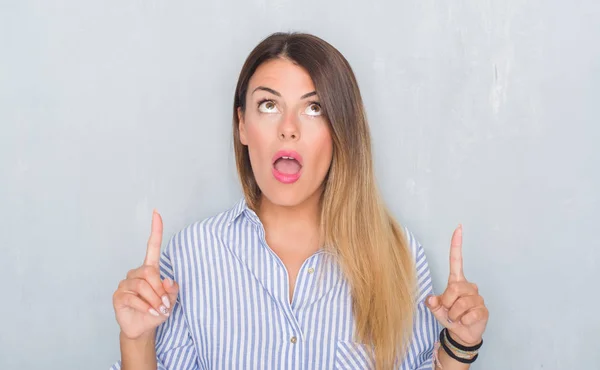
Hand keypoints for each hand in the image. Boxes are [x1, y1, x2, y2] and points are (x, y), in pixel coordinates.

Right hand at [112, 210, 178, 339]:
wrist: (143, 328)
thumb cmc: (157, 311)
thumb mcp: (170, 301)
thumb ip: (172, 290)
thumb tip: (168, 280)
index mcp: (150, 270)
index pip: (152, 246)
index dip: (156, 230)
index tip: (157, 213)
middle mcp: (136, 273)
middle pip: (150, 272)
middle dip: (160, 289)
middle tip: (164, 304)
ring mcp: (125, 283)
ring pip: (142, 286)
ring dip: (154, 300)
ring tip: (158, 310)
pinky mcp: (118, 295)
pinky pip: (133, 297)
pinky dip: (145, 306)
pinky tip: (150, 313)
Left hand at [425, 225, 488, 345]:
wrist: (462, 333)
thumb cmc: (450, 316)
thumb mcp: (437, 309)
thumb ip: (433, 303)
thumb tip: (431, 299)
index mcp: (456, 281)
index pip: (456, 260)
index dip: (456, 244)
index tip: (458, 228)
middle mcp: (469, 286)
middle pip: (454, 289)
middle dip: (447, 303)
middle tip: (449, 311)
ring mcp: (477, 298)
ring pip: (460, 304)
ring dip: (454, 314)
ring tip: (457, 317)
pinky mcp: (483, 310)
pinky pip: (469, 315)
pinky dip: (463, 321)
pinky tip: (465, 321)